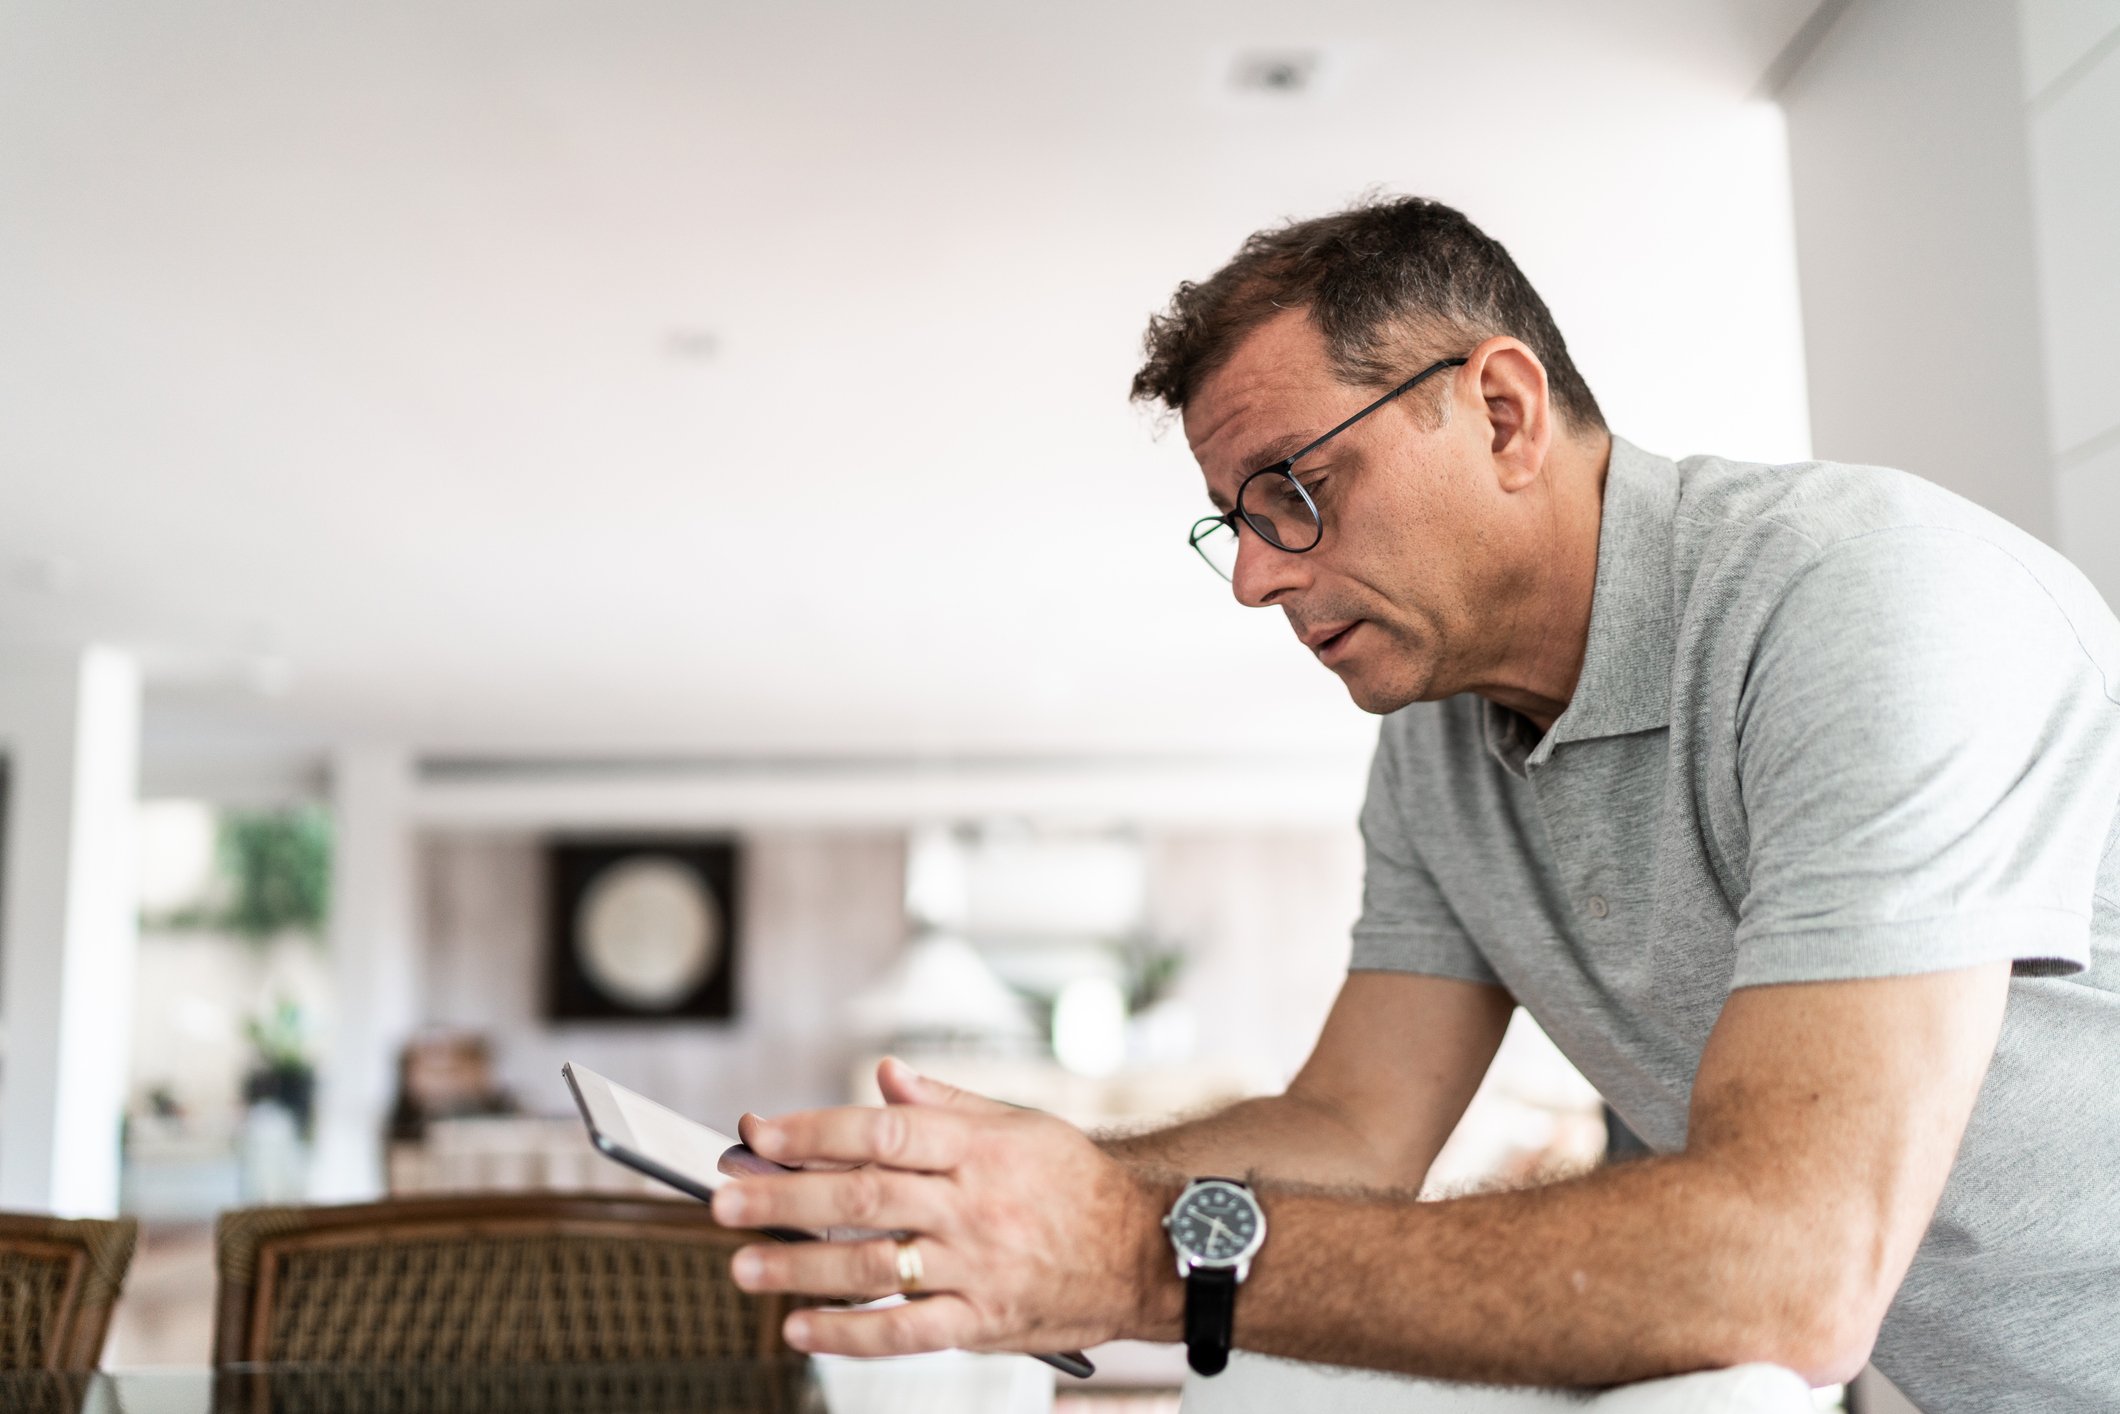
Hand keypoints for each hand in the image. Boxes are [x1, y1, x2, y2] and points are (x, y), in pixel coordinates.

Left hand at [712, 1057, 1178, 1356]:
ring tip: (746, 1266)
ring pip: (876, 1266)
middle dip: (786, 1199)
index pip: (882, 1133)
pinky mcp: (983, 1321)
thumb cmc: (1078, 1184)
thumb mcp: (1021, 1125)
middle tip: (726, 1202)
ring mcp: (977, 1267)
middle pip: (864, 1197)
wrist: (1145, 1251)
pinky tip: (803, 1328)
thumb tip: (884, 1076)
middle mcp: (973, 1205)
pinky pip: (907, 1331)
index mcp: (977, 1148)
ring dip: (802, 1268)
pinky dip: (850, 1334)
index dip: (814, 1133)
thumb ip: (945, 1103)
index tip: (759, 1136)